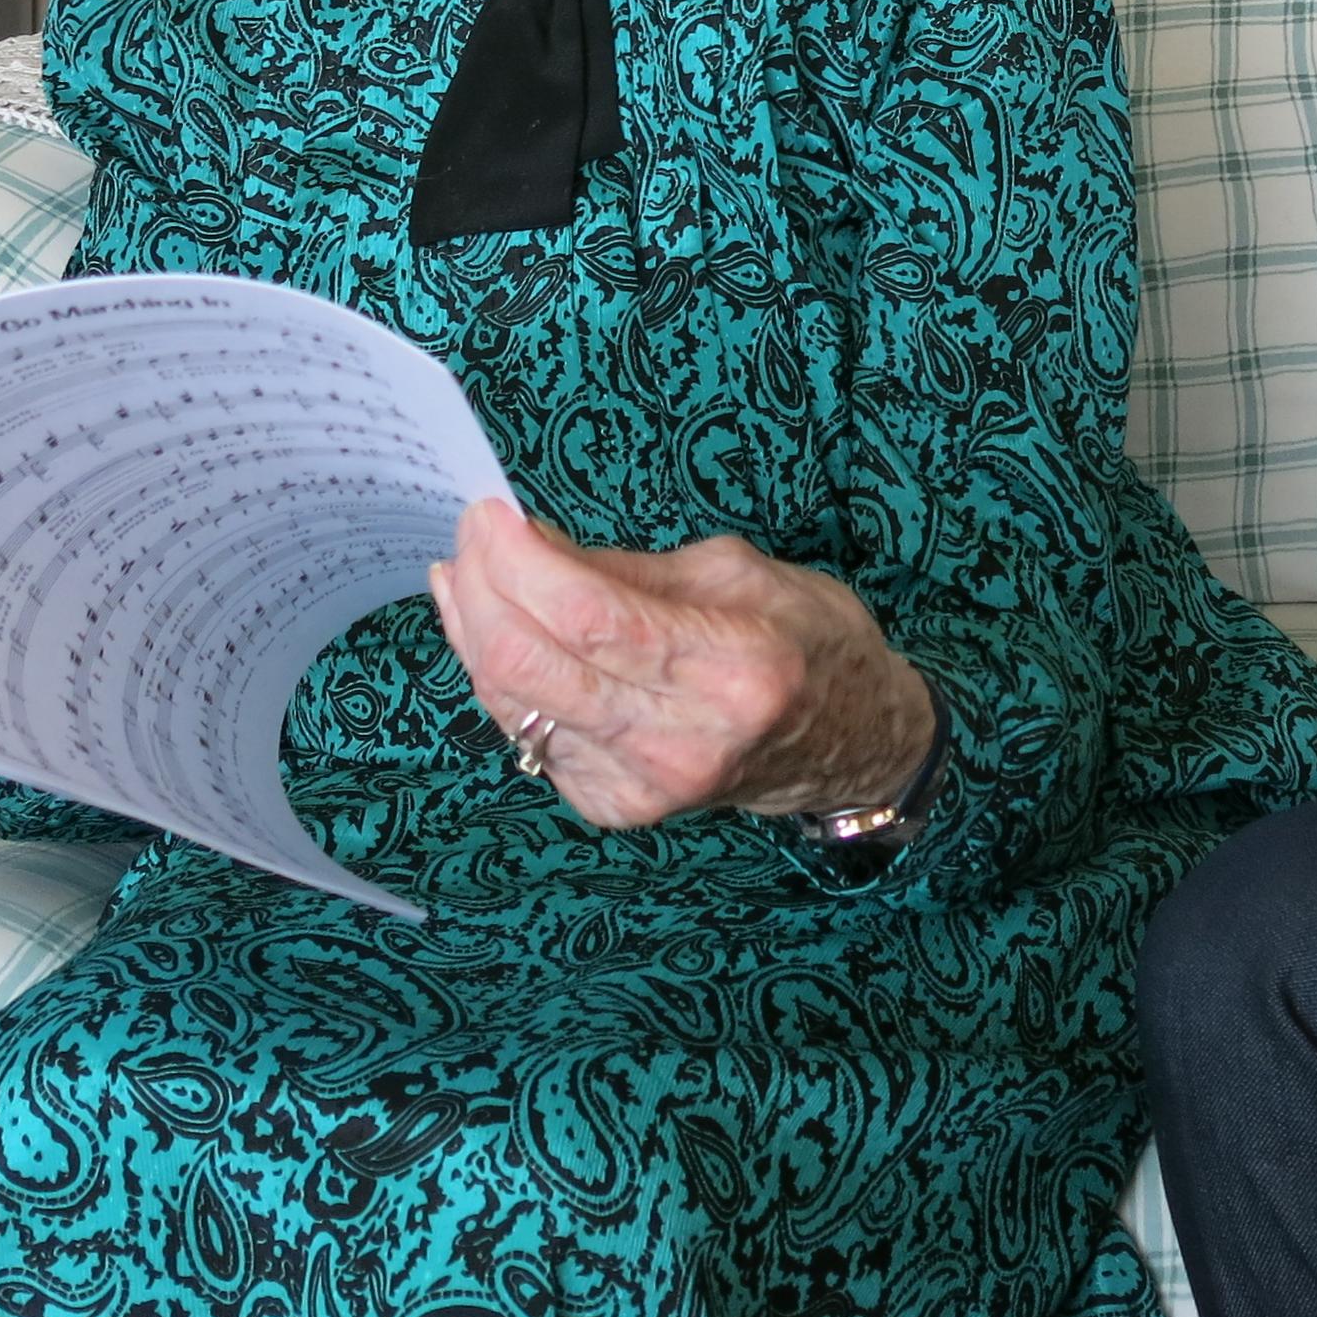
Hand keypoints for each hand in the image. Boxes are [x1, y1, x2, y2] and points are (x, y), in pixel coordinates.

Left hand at [428, 498, 934, 829]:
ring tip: (467, 571)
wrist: (850, 744)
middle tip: (472, 534)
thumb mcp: (739, 572)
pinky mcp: (611, 806)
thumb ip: (630, 569)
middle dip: (481, 588)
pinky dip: (499, 674)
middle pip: (531, 666)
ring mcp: (641, 786)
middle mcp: (681, 742)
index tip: (488, 511)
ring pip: (511, 701)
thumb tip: (532, 544)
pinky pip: (526, 730)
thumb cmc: (808, 641)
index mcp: (732, 669)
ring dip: (474, 627)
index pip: (590, 617)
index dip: (519, 560)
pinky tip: (498, 629)